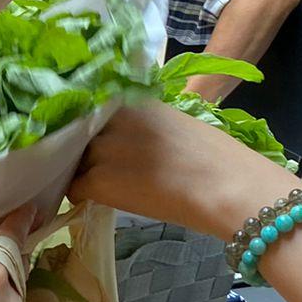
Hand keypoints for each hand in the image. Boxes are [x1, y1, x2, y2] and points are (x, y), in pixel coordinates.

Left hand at [72, 100, 290, 239]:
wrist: (226, 187)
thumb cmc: (216, 160)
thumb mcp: (177, 124)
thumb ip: (146, 124)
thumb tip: (129, 140)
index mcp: (135, 100)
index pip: (95, 109)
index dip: (93, 127)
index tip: (96, 140)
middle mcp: (114, 118)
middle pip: (81, 133)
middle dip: (85, 149)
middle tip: (100, 166)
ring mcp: (103, 147)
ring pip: (75, 160)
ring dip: (82, 172)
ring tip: (100, 185)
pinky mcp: (99, 178)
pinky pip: (74, 188)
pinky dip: (80, 195)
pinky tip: (95, 201)